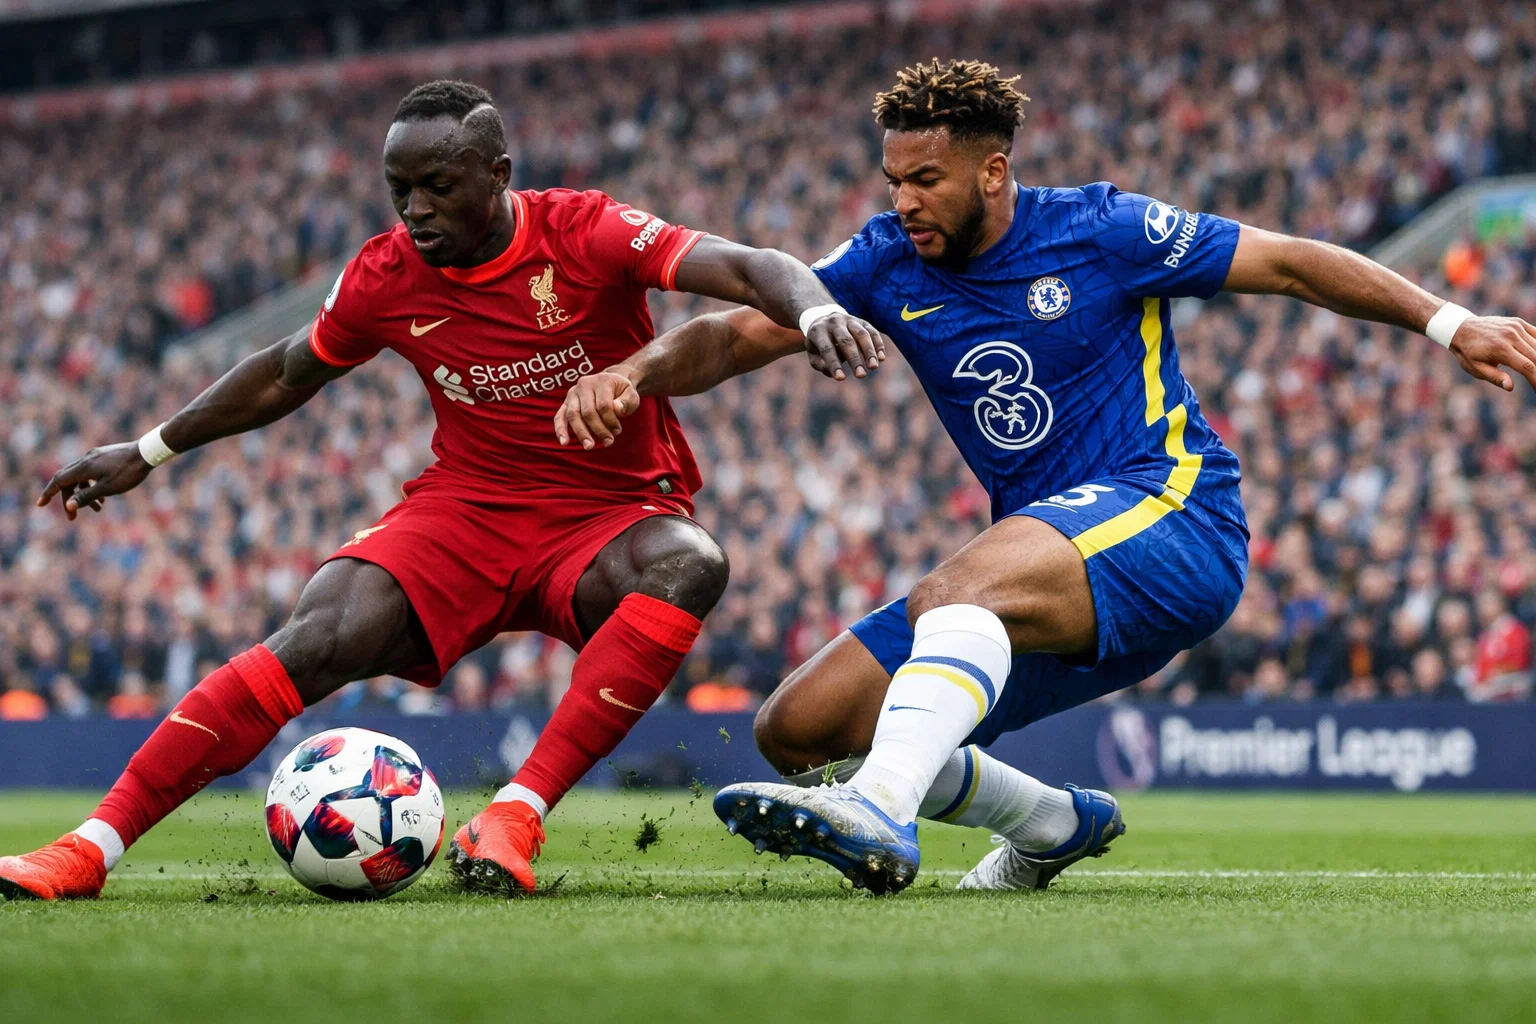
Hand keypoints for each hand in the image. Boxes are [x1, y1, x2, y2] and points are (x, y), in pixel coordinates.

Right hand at [37, 442, 154, 519]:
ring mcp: (95, 456)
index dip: (49, 493)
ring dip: (85, 494)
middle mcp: (86, 459)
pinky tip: (104, 496)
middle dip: (69, 499)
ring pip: (81, 477)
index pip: (59, 480)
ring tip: (99, 508)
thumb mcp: (107, 489)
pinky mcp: (103, 456)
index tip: (40, 504)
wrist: (147, 453)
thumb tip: (67, 505)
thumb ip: (86, 497)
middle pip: (68, 480)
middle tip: (73, 517)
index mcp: (84, 467)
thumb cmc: (128, 473)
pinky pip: (91, 472)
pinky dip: (93, 485)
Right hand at [554, 370, 641, 448]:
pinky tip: (564, 443)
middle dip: (598, 430)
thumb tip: (616, 409)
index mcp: (601, 380)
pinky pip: (560, 416)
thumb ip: (626, 401)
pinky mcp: (566, 403)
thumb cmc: (622, 392)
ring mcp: (573, 393)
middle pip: (588, 412)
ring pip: (573, 415)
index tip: (618, 431)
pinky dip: (560, 429)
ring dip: (581, 433)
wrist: (611, 382)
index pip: (604, 405)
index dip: (611, 421)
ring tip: (589, 446)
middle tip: (608, 442)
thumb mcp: (631, 394)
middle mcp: (584, 384)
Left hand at [803, 312, 885, 380]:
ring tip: (874, 367)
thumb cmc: (818, 343)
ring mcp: (849, 320)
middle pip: (846, 341)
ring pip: (862, 334)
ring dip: (869, 351)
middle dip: (854, 359)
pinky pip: (872, 332)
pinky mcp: (862, 321)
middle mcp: (834, 322)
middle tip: (861, 375)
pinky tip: (881, 358)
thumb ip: (820, 364)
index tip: (841, 378)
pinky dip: (878, 344)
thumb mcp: (812, 353)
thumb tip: (833, 373)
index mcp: (818, 330)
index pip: (827, 348)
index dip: (834, 364)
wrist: (825, 318)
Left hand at [1449, 316, 1535, 392]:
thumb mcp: (1476, 368)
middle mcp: (1511, 336)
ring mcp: (1516, 327)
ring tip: (1535, 372)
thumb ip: (1494, 377)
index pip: (1527, 367)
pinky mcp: (1518, 322)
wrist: (1461, 329)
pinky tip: (1535, 357)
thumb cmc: (1468, 352)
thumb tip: (1510, 387)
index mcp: (1500, 349)